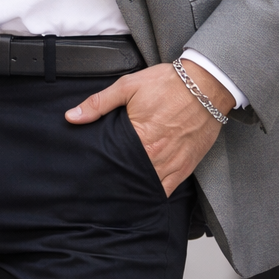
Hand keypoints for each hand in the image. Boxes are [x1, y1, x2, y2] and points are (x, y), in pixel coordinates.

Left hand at [65, 61, 231, 194]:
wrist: (207, 85)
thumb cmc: (168, 83)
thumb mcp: (128, 86)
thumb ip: (99, 103)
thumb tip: (72, 116)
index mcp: (139, 137)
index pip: (112, 161)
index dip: (101, 167)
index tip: (90, 172)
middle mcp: (155, 155)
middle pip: (128, 177)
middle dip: (115, 181)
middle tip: (100, 187)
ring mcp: (172, 164)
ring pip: (146, 187)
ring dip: (133, 190)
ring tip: (117, 194)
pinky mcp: (186, 167)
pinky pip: (167, 190)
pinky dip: (154, 193)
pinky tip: (142, 195)